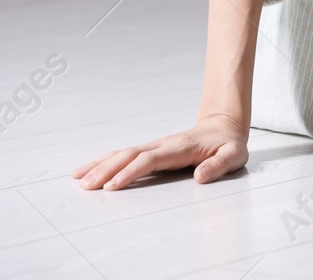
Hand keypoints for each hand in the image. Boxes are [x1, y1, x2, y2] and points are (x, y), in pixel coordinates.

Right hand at [71, 114, 248, 190]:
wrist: (223, 126)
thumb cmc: (228, 144)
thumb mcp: (233, 155)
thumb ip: (219, 166)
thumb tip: (200, 177)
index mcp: (180, 148)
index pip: (150, 159)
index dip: (131, 172)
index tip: (113, 186)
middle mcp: (163, 144)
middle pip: (129, 155)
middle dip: (107, 170)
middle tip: (86, 186)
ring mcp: (155, 145)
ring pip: (122, 153)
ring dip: (100, 164)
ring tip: (78, 178)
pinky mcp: (150, 150)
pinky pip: (124, 155)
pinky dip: (105, 161)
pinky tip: (89, 170)